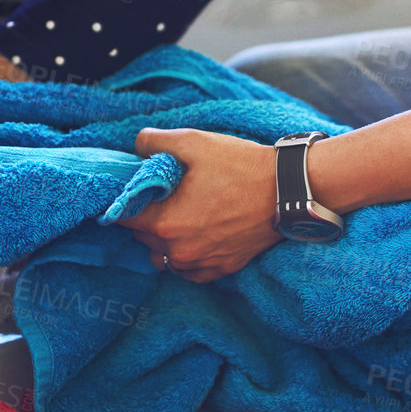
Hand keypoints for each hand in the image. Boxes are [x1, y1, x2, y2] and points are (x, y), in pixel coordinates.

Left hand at [118, 128, 282, 283]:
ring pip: (163, 256)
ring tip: (182, 213)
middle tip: (165, 194)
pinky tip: (199, 232)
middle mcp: (178, 252)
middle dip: (148, 216)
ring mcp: (200, 264)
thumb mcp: (194, 142)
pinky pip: (189, 269)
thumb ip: (155, 142)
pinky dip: (187, 254)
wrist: (288, 191)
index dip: (125, 200)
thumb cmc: (240, 166)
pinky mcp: (221, 269)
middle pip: (142, 237)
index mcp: (166, 223)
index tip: (135, 188)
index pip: (123, 218)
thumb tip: (136, 146)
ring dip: (165, 239)